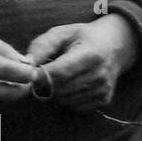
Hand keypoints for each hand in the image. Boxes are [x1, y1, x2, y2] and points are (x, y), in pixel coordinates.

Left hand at [24, 16, 138, 111]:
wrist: (115, 45)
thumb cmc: (83, 37)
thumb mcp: (62, 33)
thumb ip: (41, 46)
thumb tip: (26, 64)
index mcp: (89, 55)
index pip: (58, 73)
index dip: (39, 76)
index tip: (29, 73)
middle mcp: (99, 75)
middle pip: (60, 89)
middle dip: (46, 84)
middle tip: (44, 73)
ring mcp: (103, 89)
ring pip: (65, 100)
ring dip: (56, 92)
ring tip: (60, 76)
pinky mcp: (104, 100)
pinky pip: (75, 106)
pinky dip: (67, 98)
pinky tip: (71, 84)